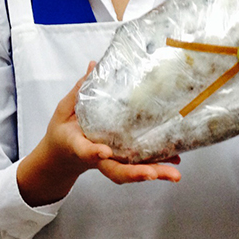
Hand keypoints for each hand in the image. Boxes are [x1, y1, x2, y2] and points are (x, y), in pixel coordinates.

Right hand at [17, 64, 180, 206]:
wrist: (63, 156)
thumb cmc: (64, 132)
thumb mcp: (64, 110)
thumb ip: (79, 90)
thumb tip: (93, 65)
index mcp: (78, 146)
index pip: (85, 151)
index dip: (94, 152)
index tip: (104, 151)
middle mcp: (97, 158)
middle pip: (116, 170)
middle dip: (135, 173)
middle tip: (152, 173)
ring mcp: (110, 162)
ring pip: (131, 172)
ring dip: (154, 173)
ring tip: (174, 174)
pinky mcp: (121, 162)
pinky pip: (139, 165)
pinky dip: (158, 165)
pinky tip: (175, 160)